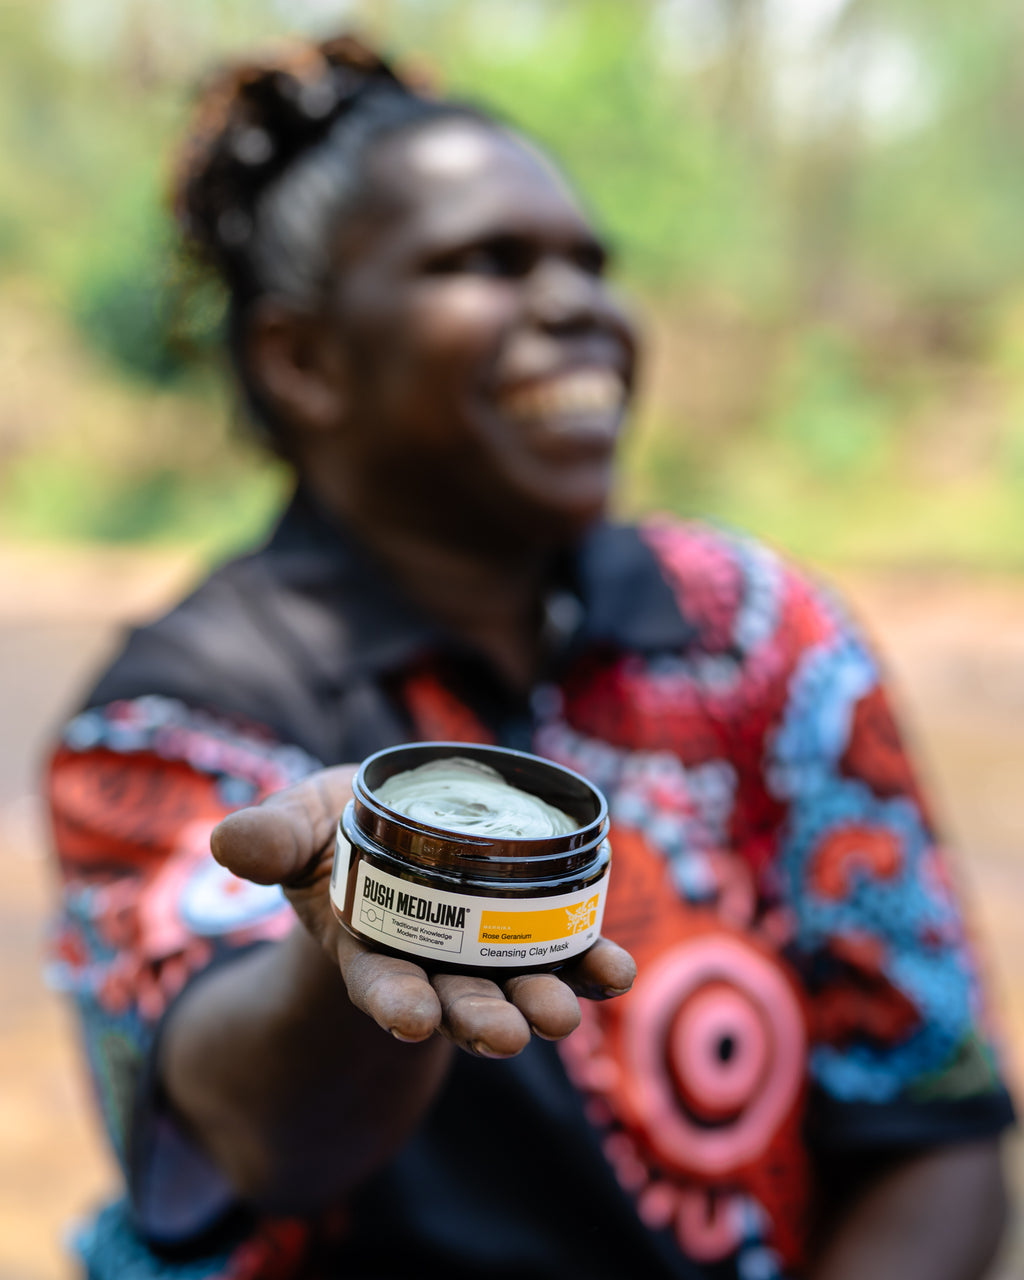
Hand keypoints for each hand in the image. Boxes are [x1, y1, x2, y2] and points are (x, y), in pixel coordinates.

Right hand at [211, 765, 635, 1058]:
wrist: (394, 817)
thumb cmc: (337, 827)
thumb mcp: (300, 825)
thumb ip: (273, 837)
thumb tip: (227, 840)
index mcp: (369, 946)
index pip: (380, 984)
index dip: (394, 1002)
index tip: (410, 1016)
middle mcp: (430, 961)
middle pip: (457, 1001)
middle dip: (480, 1020)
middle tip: (507, 1035)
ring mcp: (484, 950)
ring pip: (514, 985)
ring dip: (541, 1000)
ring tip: (563, 1015)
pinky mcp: (530, 926)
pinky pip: (565, 948)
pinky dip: (591, 960)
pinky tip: (614, 971)